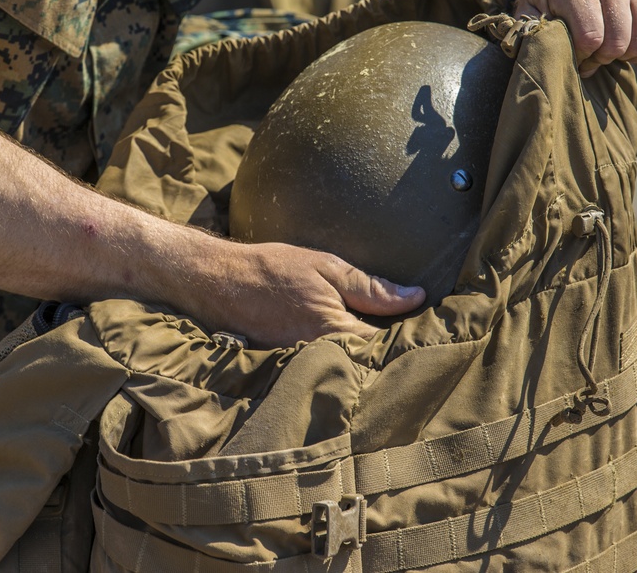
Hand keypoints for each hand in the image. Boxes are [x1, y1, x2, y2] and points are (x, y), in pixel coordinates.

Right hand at [190, 241, 425, 349]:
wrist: (216, 282)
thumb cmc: (270, 268)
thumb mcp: (324, 266)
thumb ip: (370, 286)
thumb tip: (414, 297)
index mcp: (334, 328)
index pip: (386, 346)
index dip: (405, 337)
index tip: (421, 328)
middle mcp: (319, 355)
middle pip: (368, 363)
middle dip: (385, 352)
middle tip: (399, 334)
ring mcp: (300, 367)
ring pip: (345, 369)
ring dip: (360, 358)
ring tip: (369, 339)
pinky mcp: (286, 370)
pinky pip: (321, 369)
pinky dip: (333, 360)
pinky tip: (337, 346)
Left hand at [514, 0, 636, 76]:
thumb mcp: (528, 12)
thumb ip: (532, 33)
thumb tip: (546, 59)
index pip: (590, 37)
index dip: (582, 57)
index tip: (573, 55)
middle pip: (618, 41)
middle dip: (602, 58)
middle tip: (590, 55)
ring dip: (623, 55)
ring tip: (606, 48)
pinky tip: (628, 45)